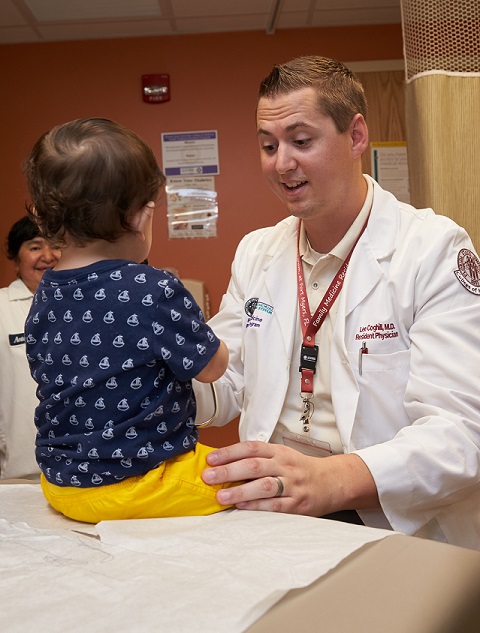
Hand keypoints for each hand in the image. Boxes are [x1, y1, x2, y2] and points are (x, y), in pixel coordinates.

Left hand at [201, 441, 378, 515]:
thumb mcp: (280, 457)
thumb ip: (257, 460)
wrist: (332, 482)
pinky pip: (275, 506)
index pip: (251, 447)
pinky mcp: (297, 504)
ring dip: (241, 492)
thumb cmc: (298, 470)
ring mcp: (292, 485)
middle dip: (229, 471)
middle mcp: (285, 465)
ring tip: (221, 496)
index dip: (229, 452)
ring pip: (264, 486)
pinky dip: (257, 507)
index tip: (210, 459)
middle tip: (208, 476)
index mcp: (278, 451)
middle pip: (254, 465)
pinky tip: (242, 508)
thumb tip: (222, 465)